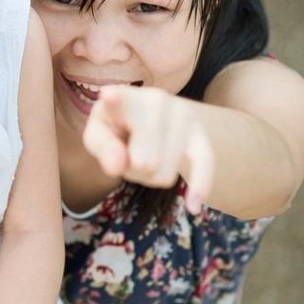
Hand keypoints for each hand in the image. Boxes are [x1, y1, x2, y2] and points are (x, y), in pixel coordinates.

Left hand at [82, 85, 214, 213]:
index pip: (116, 100)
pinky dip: (200, 186)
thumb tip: (119, 166)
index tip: (109, 96)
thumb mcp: (98, 136)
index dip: (113, 100)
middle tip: (128, 154)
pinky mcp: (200, 133)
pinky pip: (205, 163)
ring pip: (164, 173)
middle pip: (142, 162)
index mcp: (121, 98)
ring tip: (145, 155)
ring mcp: (181, 114)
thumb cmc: (116, 128)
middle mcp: (154, 100)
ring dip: (150, 177)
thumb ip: (103, 149)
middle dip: (132, 170)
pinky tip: (193, 207)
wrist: (147, 117)